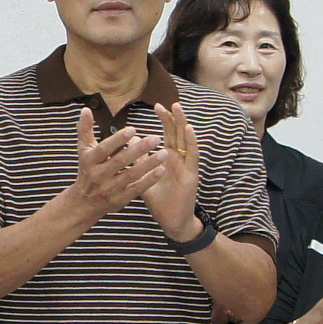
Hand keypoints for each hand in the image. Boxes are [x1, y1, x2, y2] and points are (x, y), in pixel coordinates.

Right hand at [68, 106, 156, 216]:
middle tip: (156, 138)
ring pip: (131, 175)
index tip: (133, 129)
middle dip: (138, 150)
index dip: (118, 140)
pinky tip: (161, 170)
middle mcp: (98, 175)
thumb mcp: (83, 150)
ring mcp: (109, 189)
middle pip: (120, 161)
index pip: (104, 149)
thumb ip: (85, 129)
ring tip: (164, 153)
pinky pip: (136, 189)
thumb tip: (86, 109)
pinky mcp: (119, 200)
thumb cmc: (87, 169)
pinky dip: (149, 180)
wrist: (84, 202)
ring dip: (148, 164)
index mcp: (90, 161)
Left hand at [138, 99, 203, 236]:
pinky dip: (191, 141)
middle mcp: (179, 159)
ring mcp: (186, 165)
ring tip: (177, 108)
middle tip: (165, 103)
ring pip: (185, 140)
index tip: (156, 106)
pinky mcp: (192, 174)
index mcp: (169, 159)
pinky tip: (188, 129)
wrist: (172, 221)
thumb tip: (130, 142)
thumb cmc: (161, 201)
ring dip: (182, 124)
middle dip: (172, 118)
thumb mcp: (146, 177)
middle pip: (176, 134)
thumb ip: (139, 160)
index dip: (164, 121)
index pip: (167, 135)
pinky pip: (192, 155)